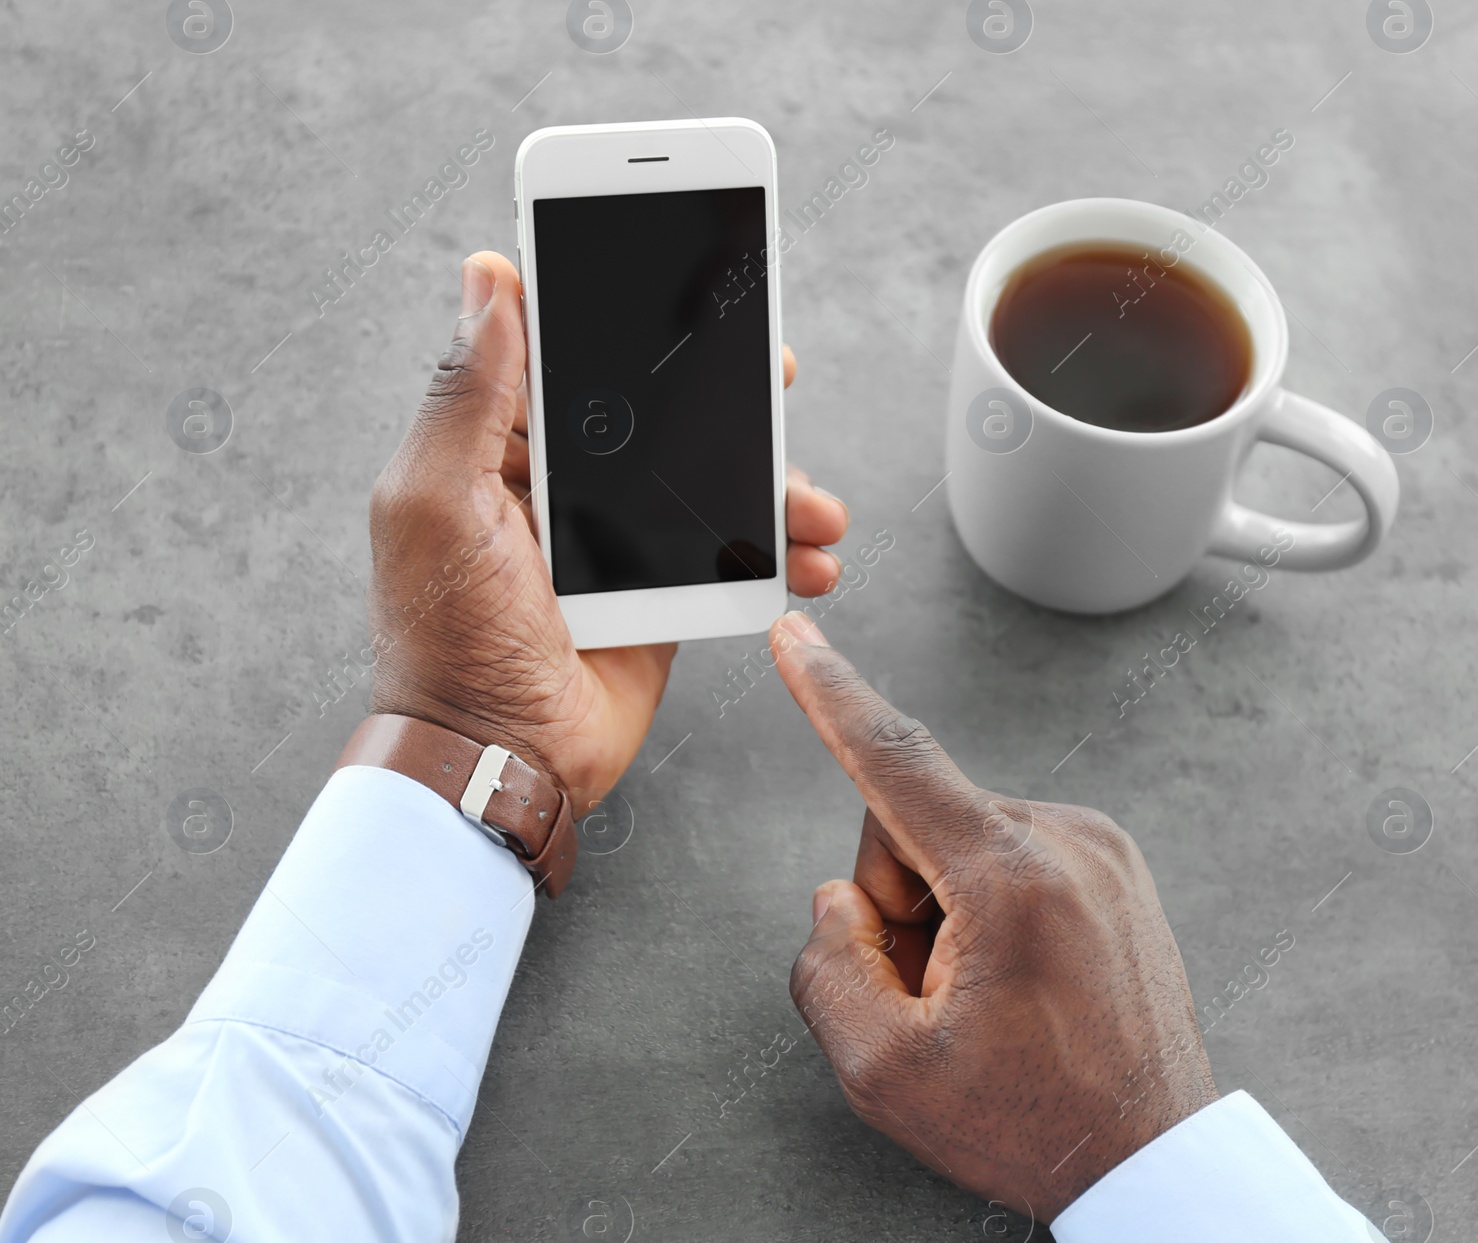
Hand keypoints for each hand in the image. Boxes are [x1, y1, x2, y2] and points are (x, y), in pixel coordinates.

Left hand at [365, 252, 849, 811]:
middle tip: (775, 375)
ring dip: (771, 483)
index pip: (567, 357)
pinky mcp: (660, 590)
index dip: (623, 319)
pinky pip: (729, 549)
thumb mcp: (437, 501)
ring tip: (815, 506)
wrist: (500, 756)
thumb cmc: (446, 635)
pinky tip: (811, 555)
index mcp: (496, 448)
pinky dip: (778, 550)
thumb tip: (487, 278)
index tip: (686, 285)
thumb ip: (468, 393)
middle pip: (657, 411)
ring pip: (706, 479)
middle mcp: (558, 484)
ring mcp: (616, 538)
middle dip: (725, 397)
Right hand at [768, 612, 1217, 1221]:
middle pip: (913, 819)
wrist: (1152, 1159)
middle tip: (931, 992)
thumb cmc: (1032, 1123)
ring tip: (984, 997)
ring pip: (959, 837)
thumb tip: (838, 899)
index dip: (828, 695)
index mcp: (1012, 880)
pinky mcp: (1114, 863)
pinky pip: (1009, 852)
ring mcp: (1101, 848)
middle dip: (896, 899)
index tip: (796, 636)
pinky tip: (1017, 980)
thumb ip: (826, 966)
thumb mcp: (884, 1072)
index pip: (895, 760)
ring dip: (943, 908)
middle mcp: (1067, 842)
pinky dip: (987, 904)